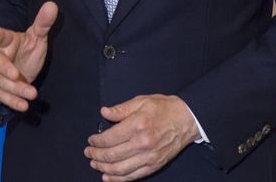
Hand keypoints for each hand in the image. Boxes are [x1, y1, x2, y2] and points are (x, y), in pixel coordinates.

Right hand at [0, 1, 57, 111]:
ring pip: (1, 82)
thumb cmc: (28, 49)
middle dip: (5, 69)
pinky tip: (24, 105)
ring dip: (15, 89)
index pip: (0, 36)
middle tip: (16, 75)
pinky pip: (2, 96)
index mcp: (6, 41)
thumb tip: (52, 5)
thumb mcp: (38, 37)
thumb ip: (43, 23)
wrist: (23, 68)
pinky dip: (12, 101)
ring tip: (32, 94)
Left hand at [84, 95, 199, 181]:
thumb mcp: (141, 101)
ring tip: (95, 164)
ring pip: (120, 169)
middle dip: (96, 155)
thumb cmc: (164, 108)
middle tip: (88, 153)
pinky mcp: (155, 165)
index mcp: (137, 125)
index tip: (91, 140)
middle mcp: (143, 143)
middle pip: (112, 155)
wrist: (187, 119)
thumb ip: (121, 109)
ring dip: (104, 168)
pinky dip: (118, 179)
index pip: (109, 138)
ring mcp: (149, 157)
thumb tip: (104, 112)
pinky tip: (108, 176)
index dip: (96, 141)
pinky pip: (133, 176)